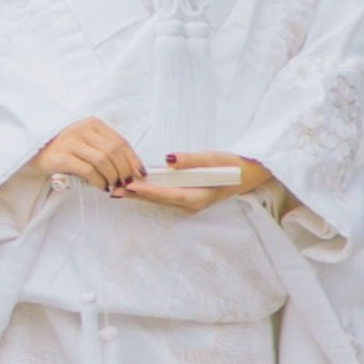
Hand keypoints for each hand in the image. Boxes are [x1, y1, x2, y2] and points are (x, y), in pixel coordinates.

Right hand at [25, 120, 143, 193]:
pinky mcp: (62, 156)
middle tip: (125, 183)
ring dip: (112, 176)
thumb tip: (130, 168)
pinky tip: (100, 186)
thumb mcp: (86, 143)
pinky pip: (88, 170)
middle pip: (113, 151)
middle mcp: (82, 128)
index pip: (119, 141)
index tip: (139, 173)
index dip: (132, 159)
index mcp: (92, 123)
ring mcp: (71, 141)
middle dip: (124, 170)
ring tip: (113, 186)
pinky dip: (98, 181)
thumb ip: (105, 150)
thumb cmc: (64, 149)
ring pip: (102, 160)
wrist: (34, 152)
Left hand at [124, 151, 275, 214]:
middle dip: (136, 195)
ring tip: (118, 189)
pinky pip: (165, 196)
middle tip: (113, 190)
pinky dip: (150, 192)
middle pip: (159, 200)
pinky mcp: (189, 197)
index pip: (166, 195)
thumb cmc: (233, 166)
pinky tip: (137, 187)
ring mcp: (190, 203)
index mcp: (197, 197)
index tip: (129, 186)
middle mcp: (191, 204)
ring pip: (160, 199)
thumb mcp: (214, 159)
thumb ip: (191, 160)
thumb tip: (169, 159)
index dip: (147, 191)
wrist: (250, 175)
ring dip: (141, 194)